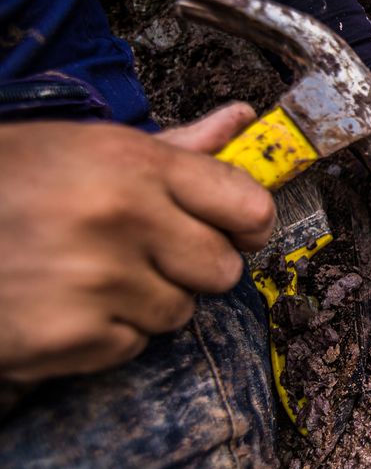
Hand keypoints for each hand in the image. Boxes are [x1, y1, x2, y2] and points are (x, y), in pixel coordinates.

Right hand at [0, 103, 274, 381]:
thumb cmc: (9, 182)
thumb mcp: (90, 147)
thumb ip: (176, 146)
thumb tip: (241, 122)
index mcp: (133, 164)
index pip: (248, 205)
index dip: (248, 223)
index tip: (235, 228)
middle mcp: (122, 219)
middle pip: (224, 269)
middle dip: (192, 266)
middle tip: (144, 251)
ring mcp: (97, 282)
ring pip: (181, 311)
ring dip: (147, 301)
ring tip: (90, 274)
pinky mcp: (71, 338)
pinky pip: (134, 346)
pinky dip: (107, 334)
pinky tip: (65, 304)